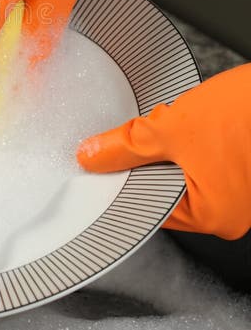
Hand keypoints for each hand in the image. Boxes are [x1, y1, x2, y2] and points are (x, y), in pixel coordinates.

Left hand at [77, 65, 250, 240]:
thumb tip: (93, 156)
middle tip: (155, 131)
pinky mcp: (245, 166)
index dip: (122, 180)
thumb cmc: (248, 112)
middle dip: (150, 158)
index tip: (104, 160)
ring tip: (187, 122)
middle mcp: (230, 212)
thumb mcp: (173, 128)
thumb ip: (126, 146)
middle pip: (163, 188)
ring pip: (183, 169)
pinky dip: (193, 139)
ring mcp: (241, 190)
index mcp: (212, 217)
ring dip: (173, 144)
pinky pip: (203, 158)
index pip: (146, 207)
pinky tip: (200, 119)